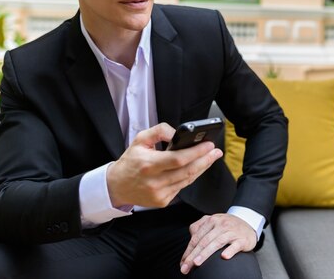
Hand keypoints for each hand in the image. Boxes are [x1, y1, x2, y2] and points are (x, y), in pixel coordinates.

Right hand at [106, 123, 222, 207]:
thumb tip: (177, 132)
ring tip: (210, 158)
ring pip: (187, 180)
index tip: (208, 145)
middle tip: (216, 151)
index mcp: (148, 165)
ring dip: (202, 168)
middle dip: (205, 160)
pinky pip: (182, 187)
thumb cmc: (130, 161)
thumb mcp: (140, 140)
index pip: (178, 159)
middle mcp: (154, 182)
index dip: (196, 152)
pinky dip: (190, 176)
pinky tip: (197, 168)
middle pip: (187, 171)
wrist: (117, 186)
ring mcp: (159, 194)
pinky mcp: (162, 202)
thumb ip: (159, 131)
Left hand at [180, 214, 256, 274]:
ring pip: (217, 242)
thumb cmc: (227, 226)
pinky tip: (224, 257)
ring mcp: (232, 231)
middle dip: (193, 255)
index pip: (197, 237)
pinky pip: (235, 245)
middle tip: (185, 268)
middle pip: (204, 241)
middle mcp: (221, 224)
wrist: (248, 222)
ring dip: (206, 253)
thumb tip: (190, 239)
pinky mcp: (242, 239)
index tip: (182, 263)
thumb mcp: (213, 222)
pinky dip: (230, 250)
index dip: (188, 251)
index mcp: (211, 220)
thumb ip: (200, 227)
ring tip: (197, 263)